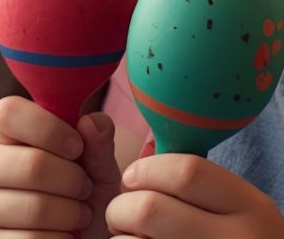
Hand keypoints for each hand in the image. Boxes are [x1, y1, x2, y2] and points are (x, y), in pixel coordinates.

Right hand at [0, 96, 120, 238]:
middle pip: (32, 165)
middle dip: (73, 180)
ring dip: (71, 214)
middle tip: (83, 188)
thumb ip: (98, 143)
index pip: (9, 112)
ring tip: (76, 214)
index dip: (51, 128)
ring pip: (36, 208)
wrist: (77, 238)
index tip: (76, 147)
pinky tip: (62, 235)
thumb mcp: (97, 168)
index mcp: (0, 134)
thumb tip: (92, 121)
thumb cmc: (82, 197)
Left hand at [107, 154, 283, 238]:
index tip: (132, 178)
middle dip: (121, 206)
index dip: (146, 170)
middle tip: (123, 214)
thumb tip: (109, 133)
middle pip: (150, 208)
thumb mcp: (222, 206)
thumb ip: (180, 177)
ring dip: (119, 236)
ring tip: (131, 237)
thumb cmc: (220, 237)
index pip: (186, 171)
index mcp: (252, 208)